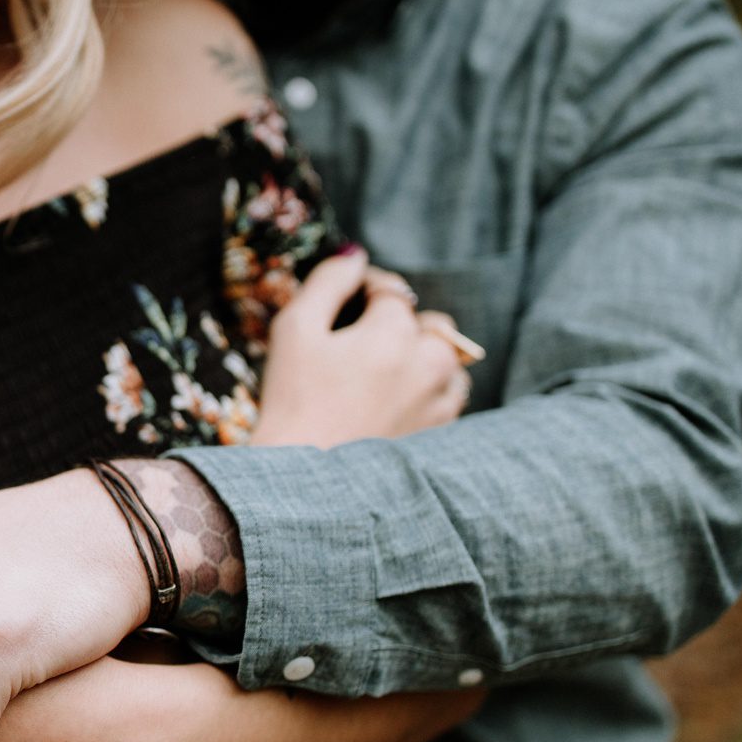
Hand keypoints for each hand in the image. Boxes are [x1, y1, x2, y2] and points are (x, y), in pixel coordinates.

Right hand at [250, 245, 472, 447]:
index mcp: (393, 332)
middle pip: (430, 323)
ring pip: (448, 360)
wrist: (304, 485)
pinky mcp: (441, 435)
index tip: (347, 296)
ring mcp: (440, 402)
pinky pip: (449, 398)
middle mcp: (429, 363)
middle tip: (360, 341)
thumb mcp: (295, 331)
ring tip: (382, 373)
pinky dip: (430, 390)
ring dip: (423, 356)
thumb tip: (353, 256)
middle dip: (401, 323)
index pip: (392, 290)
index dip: (366, 287)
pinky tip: (393, 402)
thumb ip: (327, 283)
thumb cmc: (292, 403)